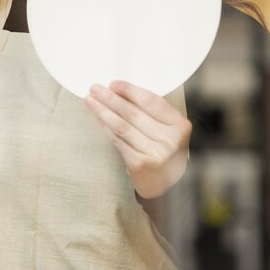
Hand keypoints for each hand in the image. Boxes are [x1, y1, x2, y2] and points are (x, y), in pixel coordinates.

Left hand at [83, 80, 191, 198]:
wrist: (166, 186)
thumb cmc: (164, 151)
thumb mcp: (167, 129)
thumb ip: (150, 112)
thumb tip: (118, 91)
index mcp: (180, 125)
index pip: (151, 102)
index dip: (130, 91)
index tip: (113, 84)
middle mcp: (170, 139)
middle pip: (134, 113)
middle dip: (111, 98)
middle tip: (95, 89)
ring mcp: (155, 153)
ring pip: (123, 126)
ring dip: (103, 111)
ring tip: (90, 101)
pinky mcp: (140, 164)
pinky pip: (118, 141)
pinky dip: (106, 128)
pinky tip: (98, 119)